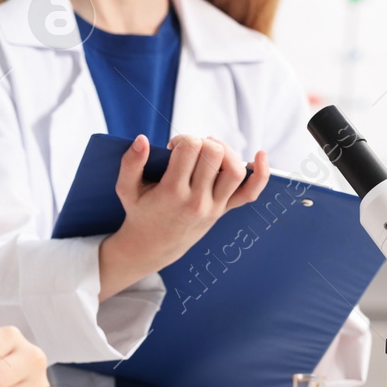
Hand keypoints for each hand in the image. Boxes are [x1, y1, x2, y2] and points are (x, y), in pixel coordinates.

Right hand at [98, 133, 269, 299]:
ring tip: (210, 151)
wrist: (153, 247)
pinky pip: (251, 193)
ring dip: (225, 151)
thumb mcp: (126, 189)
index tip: (172, 148)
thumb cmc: (140, 212)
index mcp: (172, 193)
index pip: (190, 148)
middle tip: (189, 151)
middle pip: (214, 154)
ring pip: (235, 169)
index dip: (182, 139)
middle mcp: (197, 200)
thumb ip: (130, 163)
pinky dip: (261, 173)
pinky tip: (260, 156)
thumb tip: (141, 139)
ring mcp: (214, 207)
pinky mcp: (224, 210)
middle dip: (202, 142)